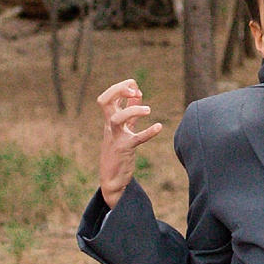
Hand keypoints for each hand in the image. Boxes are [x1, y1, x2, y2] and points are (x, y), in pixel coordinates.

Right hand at [96, 78, 163, 208]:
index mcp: (109, 120)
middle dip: (118, 90)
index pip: (107, 97)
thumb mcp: (125, 127)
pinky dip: (148, 132)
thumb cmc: (119, 150)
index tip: (135, 86)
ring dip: (132, 110)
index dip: (119, 87)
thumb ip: (130, 110)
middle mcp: (109, 126)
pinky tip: (159, 127)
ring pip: (116, 119)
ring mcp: (115, 137)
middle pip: (104, 101)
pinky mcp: (124, 149)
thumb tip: (138, 93)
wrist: (112, 178)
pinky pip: (136, 139)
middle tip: (135, 90)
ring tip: (148, 110)